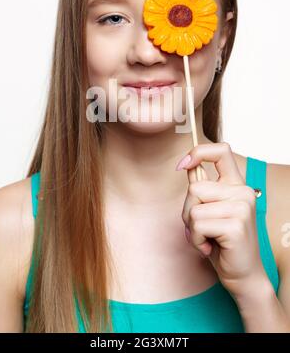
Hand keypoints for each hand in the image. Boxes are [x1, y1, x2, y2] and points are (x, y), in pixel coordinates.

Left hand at [178, 142, 267, 297]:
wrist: (242, 274)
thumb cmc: (222, 242)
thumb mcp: (210, 211)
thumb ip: (202, 188)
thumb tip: (187, 166)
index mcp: (237, 184)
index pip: (221, 150)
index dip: (198, 152)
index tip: (182, 165)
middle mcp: (242, 192)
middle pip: (195, 188)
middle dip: (188, 211)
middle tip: (201, 229)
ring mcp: (242, 207)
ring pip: (194, 208)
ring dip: (192, 229)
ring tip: (207, 238)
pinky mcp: (236, 224)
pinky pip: (198, 225)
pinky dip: (196, 240)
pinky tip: (210, 247)